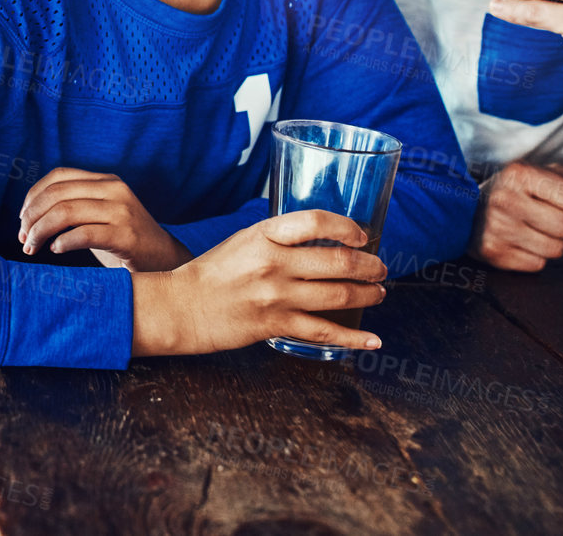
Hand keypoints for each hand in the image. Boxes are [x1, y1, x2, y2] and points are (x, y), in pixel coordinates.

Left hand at [17, 167, 190, 271]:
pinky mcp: (126, 236)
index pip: (59, 175)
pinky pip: (84, 234)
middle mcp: (114, 190)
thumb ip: (74, 205)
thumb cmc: (123, 240)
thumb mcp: (100, 214)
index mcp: (106, 180)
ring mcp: (122, 212)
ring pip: (66, 212)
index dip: (33, 195)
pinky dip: (62, 242)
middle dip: (32, 217)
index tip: (23, 219)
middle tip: (23, 238)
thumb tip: (29, 214)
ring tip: (32, 247)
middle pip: (58, 194)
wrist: (164, 260)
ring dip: (40, 231)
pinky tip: (56, 250)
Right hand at [136, 211, 386, 355]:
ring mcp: (276, 296)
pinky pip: (324, 332)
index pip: (315, 222)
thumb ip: (278, 239)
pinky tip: (373, 340)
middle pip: (337, 261)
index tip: (362, 235)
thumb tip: (318, 240)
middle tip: (380, 268)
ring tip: (379, 293)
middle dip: (369, 266)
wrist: (182, 307)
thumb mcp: (244, 240)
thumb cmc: (213, 272)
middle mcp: (273, 263)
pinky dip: (354, 338)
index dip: (346, 227)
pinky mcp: (275, 325)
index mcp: (264, 235)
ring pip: (338, 295)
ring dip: (367, 294)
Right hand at [469, 162, 562, 271]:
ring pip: (556, 250)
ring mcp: (496, 228)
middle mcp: (504, 199)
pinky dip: (534, 256)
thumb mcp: (548, 175)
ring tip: (530, 229)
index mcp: (519, 173)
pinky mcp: (492, 253)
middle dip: (561, 224)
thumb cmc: (519, 189)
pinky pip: (538, 265)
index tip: (550, 196)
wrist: (467, 208)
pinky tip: (517, 242)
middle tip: (541, 216)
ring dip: (550, 242)